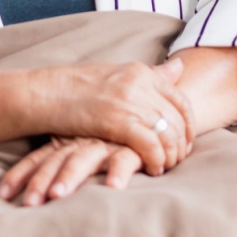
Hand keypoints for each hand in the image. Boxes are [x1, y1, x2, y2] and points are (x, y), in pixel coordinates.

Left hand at [0, 137, 146, 205]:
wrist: (143, 113)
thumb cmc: (108, 134)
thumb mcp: (78, 142)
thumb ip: (57, 158)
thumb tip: (18, 185)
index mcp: (66, 142)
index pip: (39, 159)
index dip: (21, 175)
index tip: (4, 194)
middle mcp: (81, 143)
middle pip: (56, 163)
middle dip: (41, 182)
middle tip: (29, 202)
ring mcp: (105, 145)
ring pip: (83, 161)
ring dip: (69, 177)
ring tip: (57, 196)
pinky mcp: (130, 149)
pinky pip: (124, 161)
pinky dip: (118, 172)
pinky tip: (113, 188)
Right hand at [28, 58, 194, 175]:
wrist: (47, 93)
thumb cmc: (79, 87)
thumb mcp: (118, 73)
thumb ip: (151, 75)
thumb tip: (181, 67)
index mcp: (142, 72)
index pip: (181, 100)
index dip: (189, 124)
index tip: (186, 141)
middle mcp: (141, 84)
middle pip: (177, 119)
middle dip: (182, 144)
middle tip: (177, 160)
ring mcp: (130, 101)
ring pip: (167, 133)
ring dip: (171, 155)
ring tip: (165, 167)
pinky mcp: (118, 121)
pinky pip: (150, 144)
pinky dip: (156, 159)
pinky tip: (153, 169)